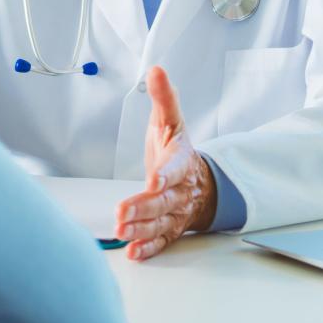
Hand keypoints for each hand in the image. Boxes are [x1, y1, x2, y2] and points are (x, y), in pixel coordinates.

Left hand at [114, 66, 216, 260]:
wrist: (201, 182)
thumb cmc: (178, 150)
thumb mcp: (171, 120)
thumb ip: (163, 97)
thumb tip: (156, 69)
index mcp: (181, 161)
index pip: (175, 168)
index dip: (165, 175)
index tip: (154, 180)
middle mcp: (180, 190)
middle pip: (164, 201)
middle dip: (144, 207)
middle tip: (122, 213)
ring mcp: (176, 212)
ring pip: (160, 223)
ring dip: (141, 230)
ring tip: (122, 232)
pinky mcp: (170, 228)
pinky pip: (162, 241)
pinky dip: (149, 249)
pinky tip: (133, 253)